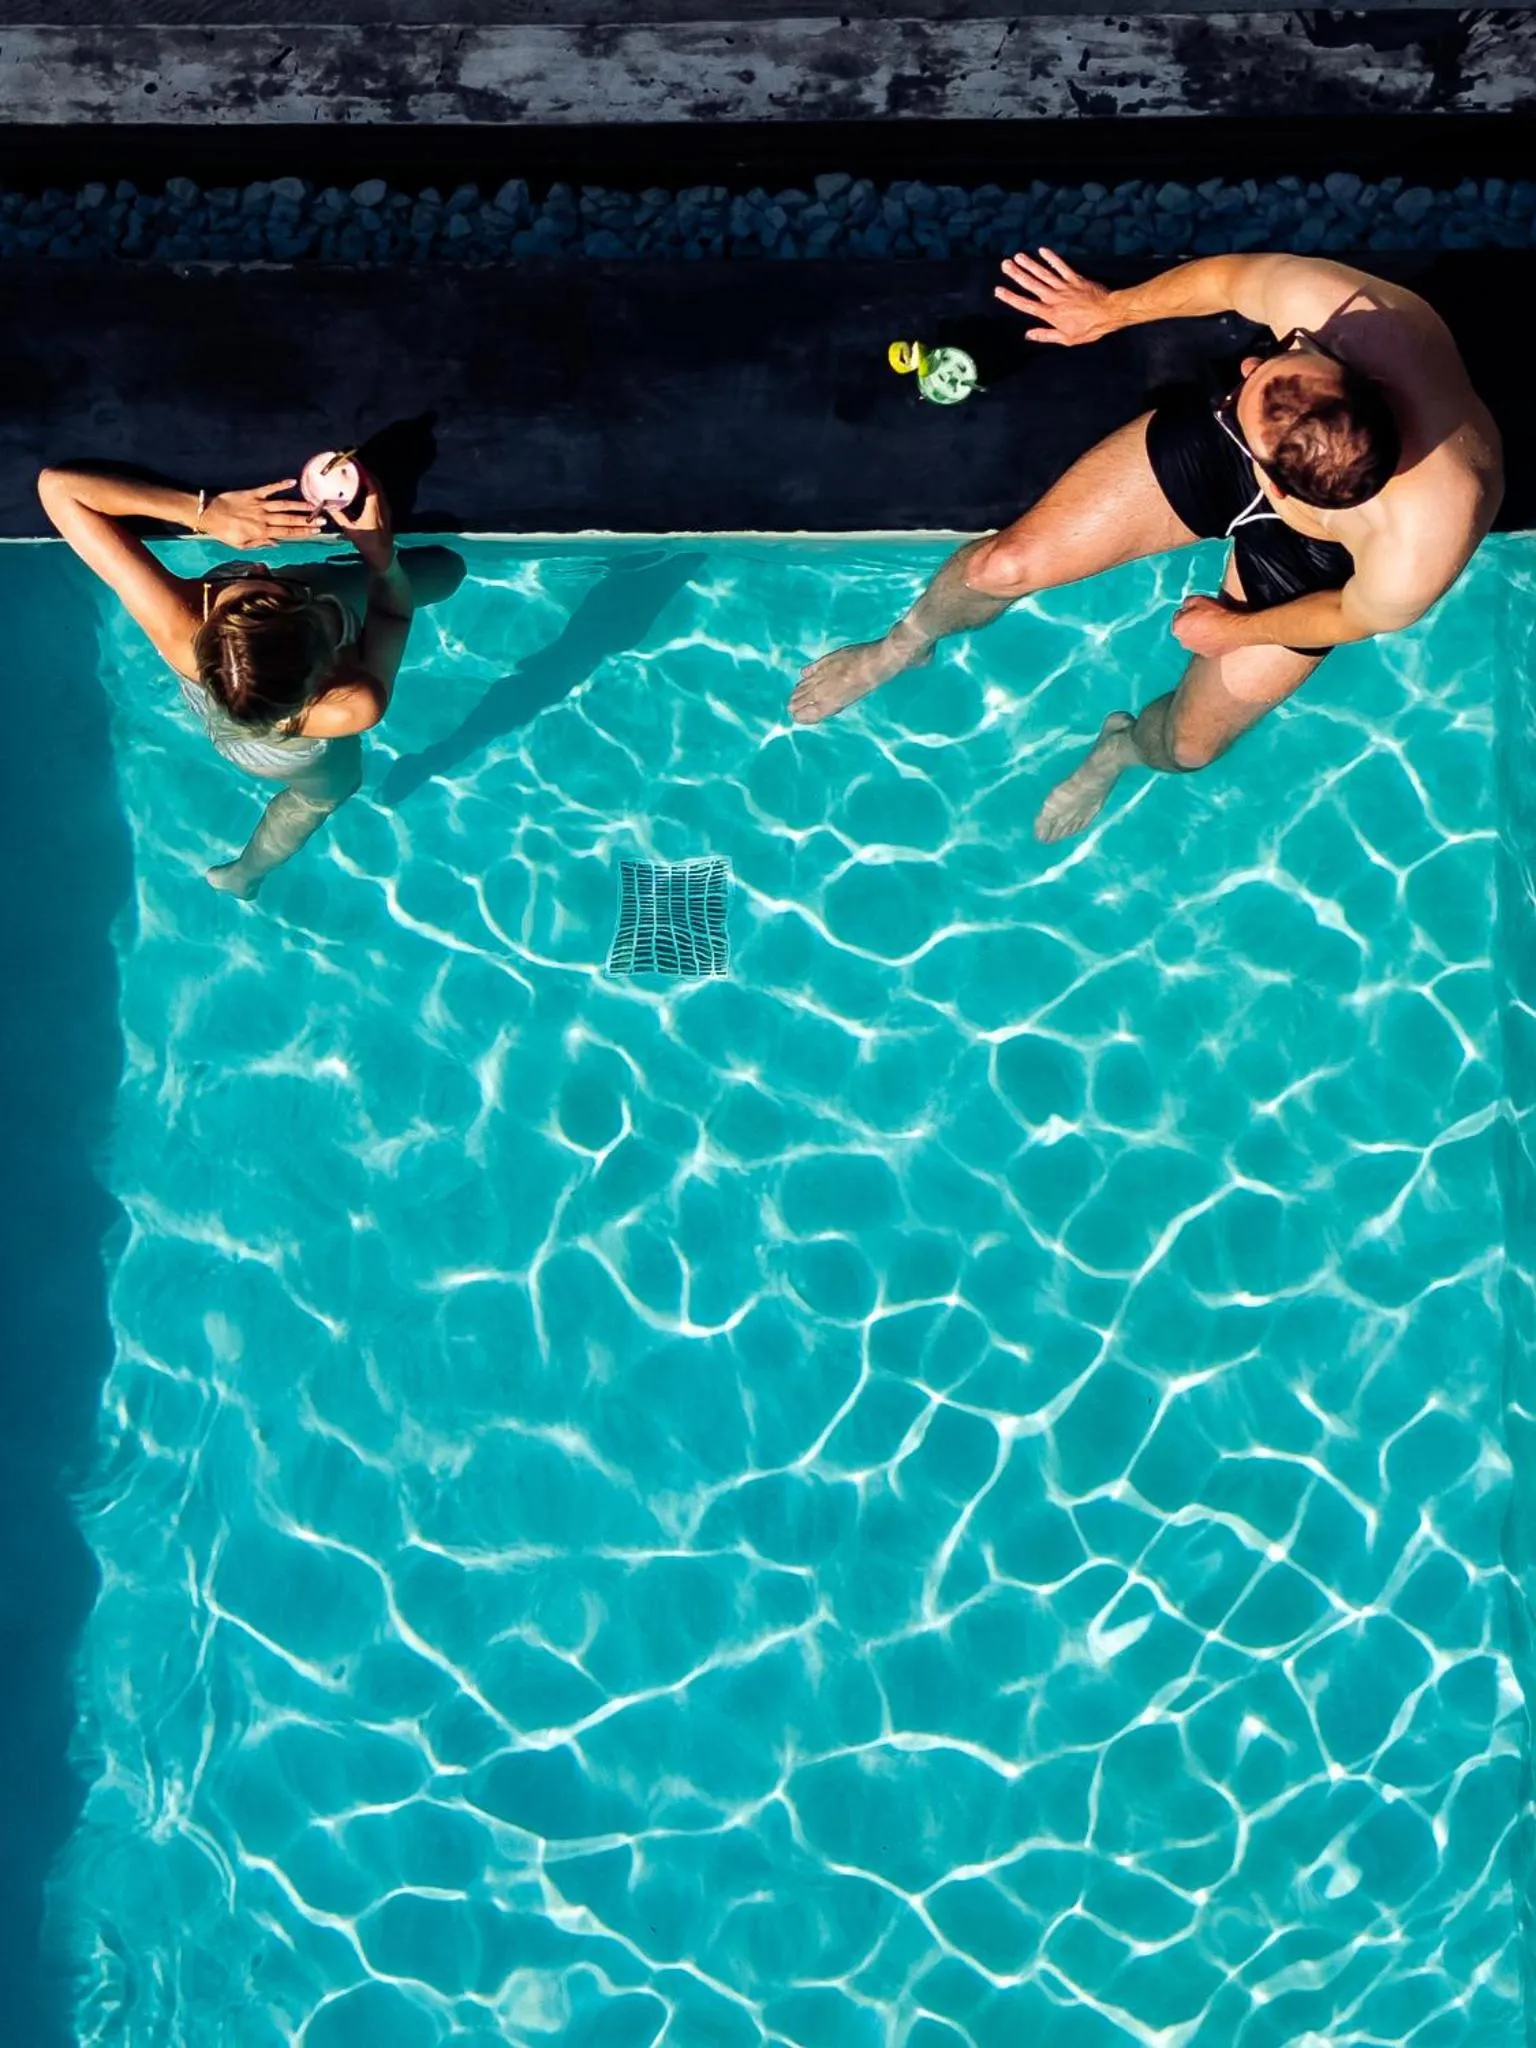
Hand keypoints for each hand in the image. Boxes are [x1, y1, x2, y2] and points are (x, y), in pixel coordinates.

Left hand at [201, 479, 321, 549]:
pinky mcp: (253, 493)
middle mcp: (264, 518)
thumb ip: (260, 544)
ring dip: (300, 505)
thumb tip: (276, 543)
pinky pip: (269, 489)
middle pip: (290, 520)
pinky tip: (292, 481)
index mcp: (262, 532)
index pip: (287, 532)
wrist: (209, 514)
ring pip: (284, 505)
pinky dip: (280, 485)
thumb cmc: (224, 532)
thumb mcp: (241, 545)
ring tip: (314, 505)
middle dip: (307, 520)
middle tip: (322, 520)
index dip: (303, 532)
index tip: (316, 531)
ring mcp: (259, 505)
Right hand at [328, 466, 394, 572]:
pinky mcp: (385, 512)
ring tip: (355, 475)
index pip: (371, 483)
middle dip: (364, 473)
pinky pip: (378, 495)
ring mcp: (385, 508)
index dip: (363, 472)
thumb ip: (338, 515)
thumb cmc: (368, 543)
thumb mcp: (350, 529)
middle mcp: (382, 504)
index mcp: (375, 506)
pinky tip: (361, 490)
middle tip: (352, 467)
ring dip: (368, 480)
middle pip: (375, 482)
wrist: (383, 555)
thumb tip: (325, 504)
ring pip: (378, 488)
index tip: (353, 464)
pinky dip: (370, 489)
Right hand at [995, 248, 1120, 345]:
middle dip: (1017, 274)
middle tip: (1005, 264)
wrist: (1109, 313)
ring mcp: (1064, 286)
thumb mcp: (1067, 339)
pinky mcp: (1075, 278)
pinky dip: (1052, 258)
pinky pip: (1061, 266)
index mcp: (1050, 314)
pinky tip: (1042, 251)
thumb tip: (1028, 335)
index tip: (998, 290)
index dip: (1011, 297)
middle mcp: (1054, 298)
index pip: (1026, 305)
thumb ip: (1046, 335)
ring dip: (1030, 264)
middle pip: (1032, 285)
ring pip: (1043, 274)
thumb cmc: (1089, 329)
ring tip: (1017, 256)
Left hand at [1171, 593, 1248, 656]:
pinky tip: (1217, 635)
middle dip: (1191, 625)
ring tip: (1212, 627)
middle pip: (1185, 630)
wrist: (1231, 630)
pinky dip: (1209, 642)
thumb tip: (1185, 605)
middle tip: (1204, 618)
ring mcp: (1195, 650)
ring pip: (1195, 639)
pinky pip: (1205, 646)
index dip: (1188, 611)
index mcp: (1177, 627)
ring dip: (1200, 634)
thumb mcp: (1198, 599)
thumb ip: (1187, 603)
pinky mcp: (1207, 654)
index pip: (1178, 616)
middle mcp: (1183, 642)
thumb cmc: (1214, 613)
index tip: (1196, 609)